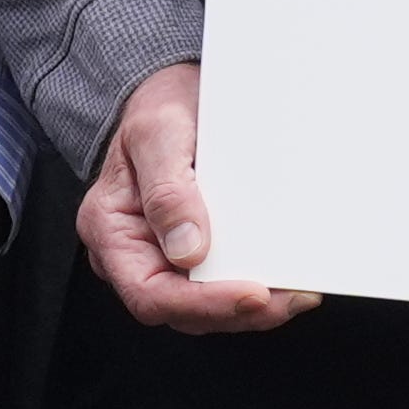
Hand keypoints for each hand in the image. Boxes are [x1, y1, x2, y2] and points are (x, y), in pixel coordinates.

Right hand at [75, 62, 312, 333]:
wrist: (171, 96)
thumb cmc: (157, 109)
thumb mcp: (158, 132)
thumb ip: (168, 190)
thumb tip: (188, 250)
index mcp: (110, 230)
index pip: (149, 293)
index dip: (202, 304)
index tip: (252, 294)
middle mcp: (132, 254)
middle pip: (182, 311)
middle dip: (238, 312)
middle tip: (292, 297)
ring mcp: (163, 258)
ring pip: (206, 309)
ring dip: (253, 309)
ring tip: (297, 292)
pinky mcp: (193, 255)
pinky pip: (220, 286)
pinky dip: (255, 290)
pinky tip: (285, 280)